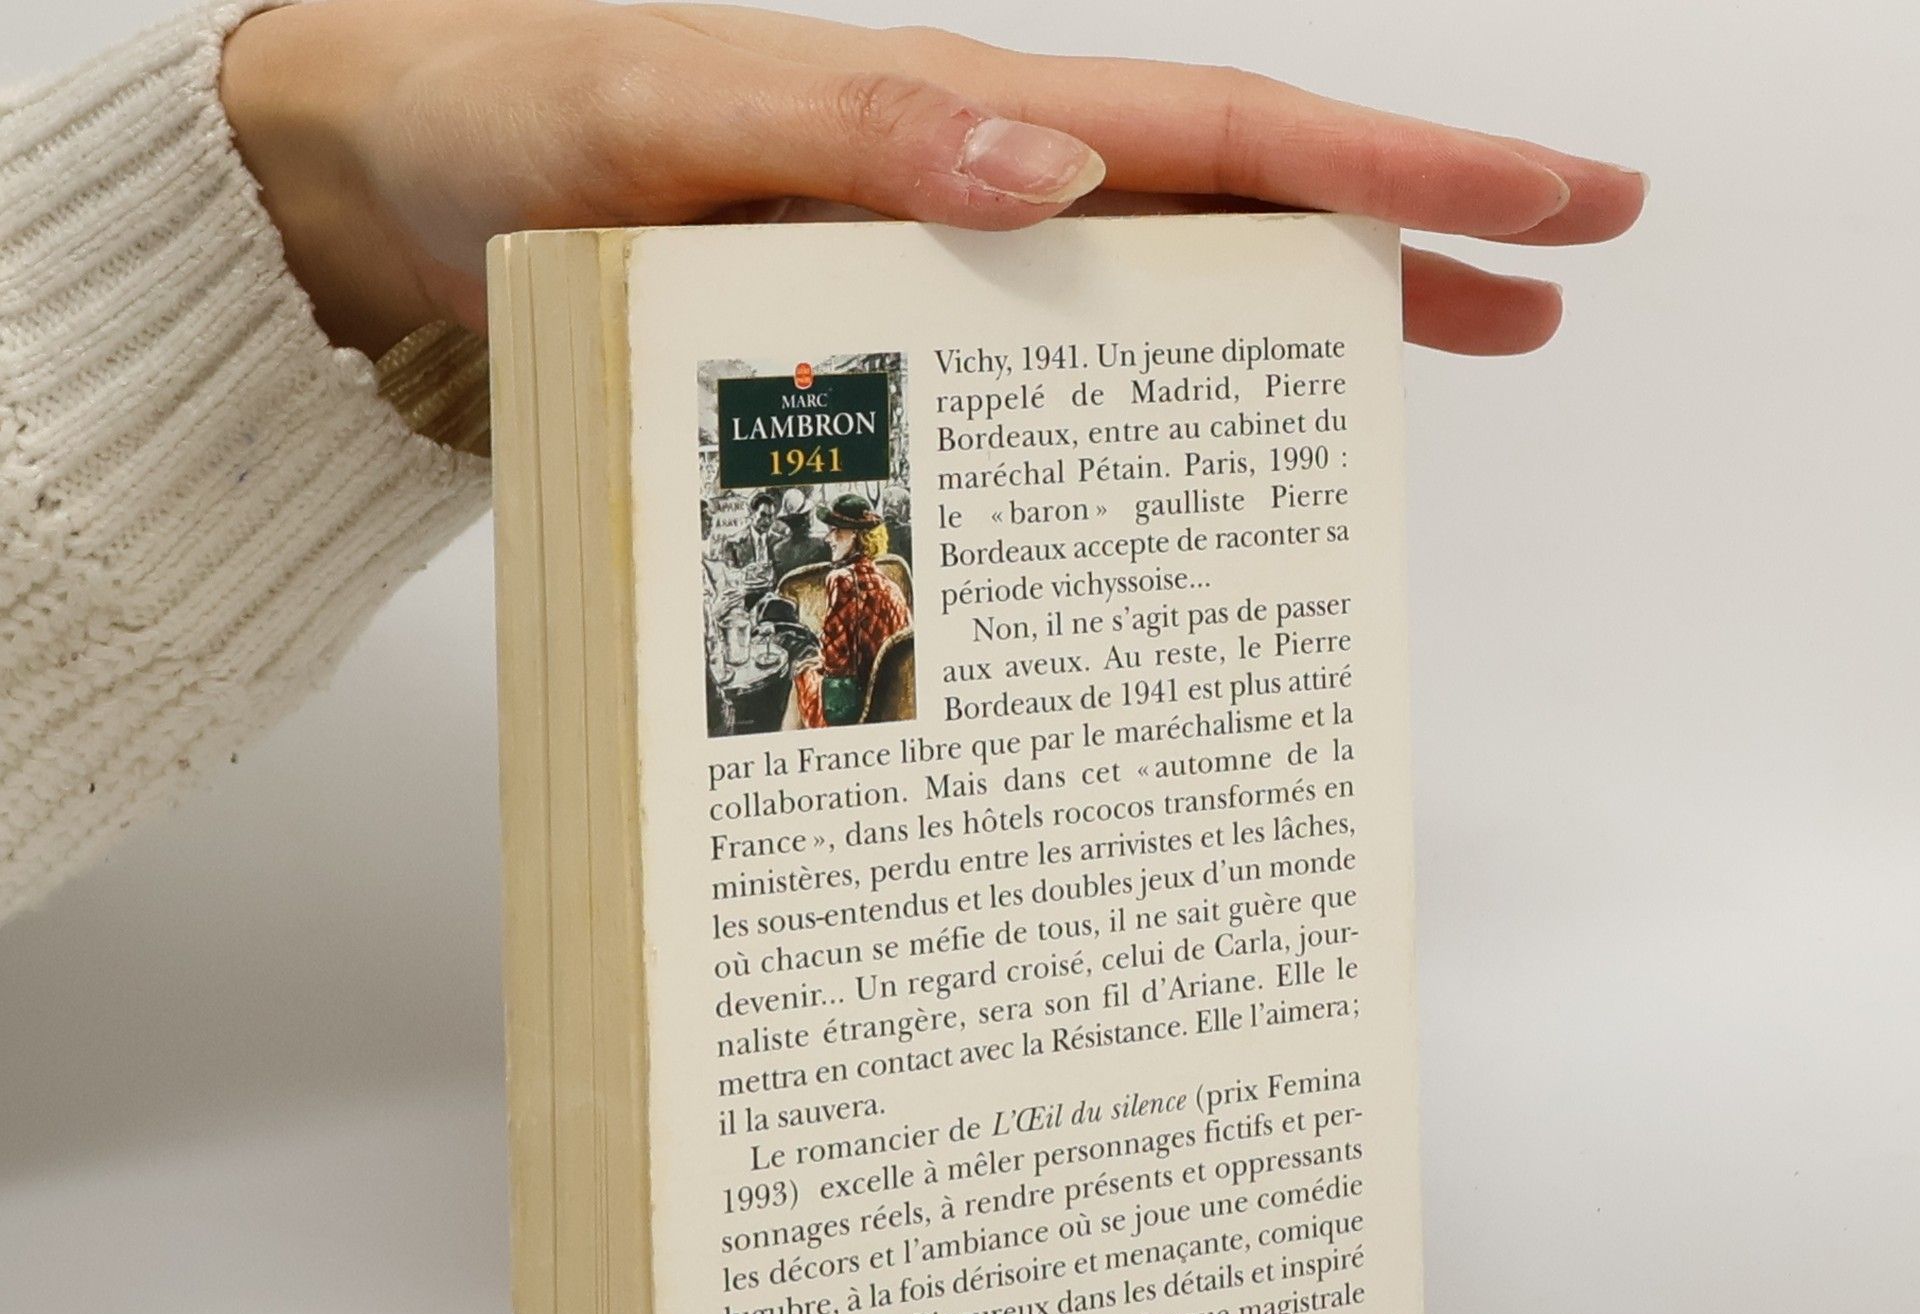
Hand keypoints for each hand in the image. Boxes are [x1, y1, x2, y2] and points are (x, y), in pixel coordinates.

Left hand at [219, 0, 1644, 360]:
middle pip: (1237, 210)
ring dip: (1295, 329)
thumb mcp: (665, 113)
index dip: (1405, 166)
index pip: (1231, 137)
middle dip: (1409, 237)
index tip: (1558, 201)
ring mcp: (938, 270)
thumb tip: (1057, 171)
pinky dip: (1127, 416)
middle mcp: (976, 189)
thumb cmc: (514, 123)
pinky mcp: (882, 343)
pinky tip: (1169, 475)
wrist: (399, 180)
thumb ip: (850, 129)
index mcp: (962, 116)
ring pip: (1158, 296)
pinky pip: (1040, 380)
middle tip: (1562, 287)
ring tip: (1434, 371)